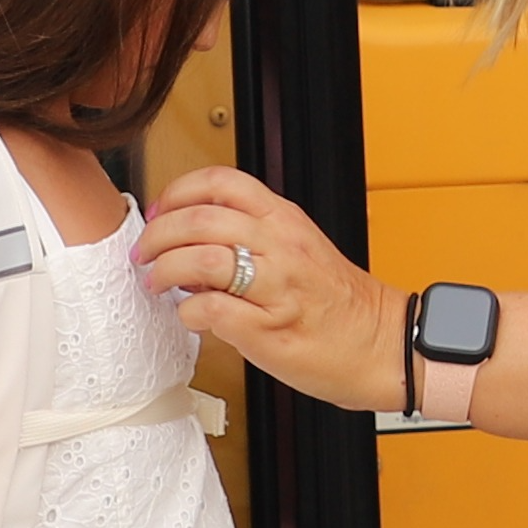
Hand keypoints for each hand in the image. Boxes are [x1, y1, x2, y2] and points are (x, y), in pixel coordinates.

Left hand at [143, 167, 407, 414]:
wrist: (382, 345)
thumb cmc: (339, 305)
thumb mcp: (298, 249)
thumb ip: (251, 239)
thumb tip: (192, 244)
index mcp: (285, 220)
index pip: (220, 182)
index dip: (176, 192)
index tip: (159, 212)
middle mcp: (281, 247)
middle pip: (199, 219)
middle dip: (158, 235)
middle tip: (146, 253)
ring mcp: (276, 287)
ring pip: (201, 260)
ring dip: (165, 271)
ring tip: (158, 284)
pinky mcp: (269, 329)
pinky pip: (212, 310)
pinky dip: (189, 312)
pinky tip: (191, 316)